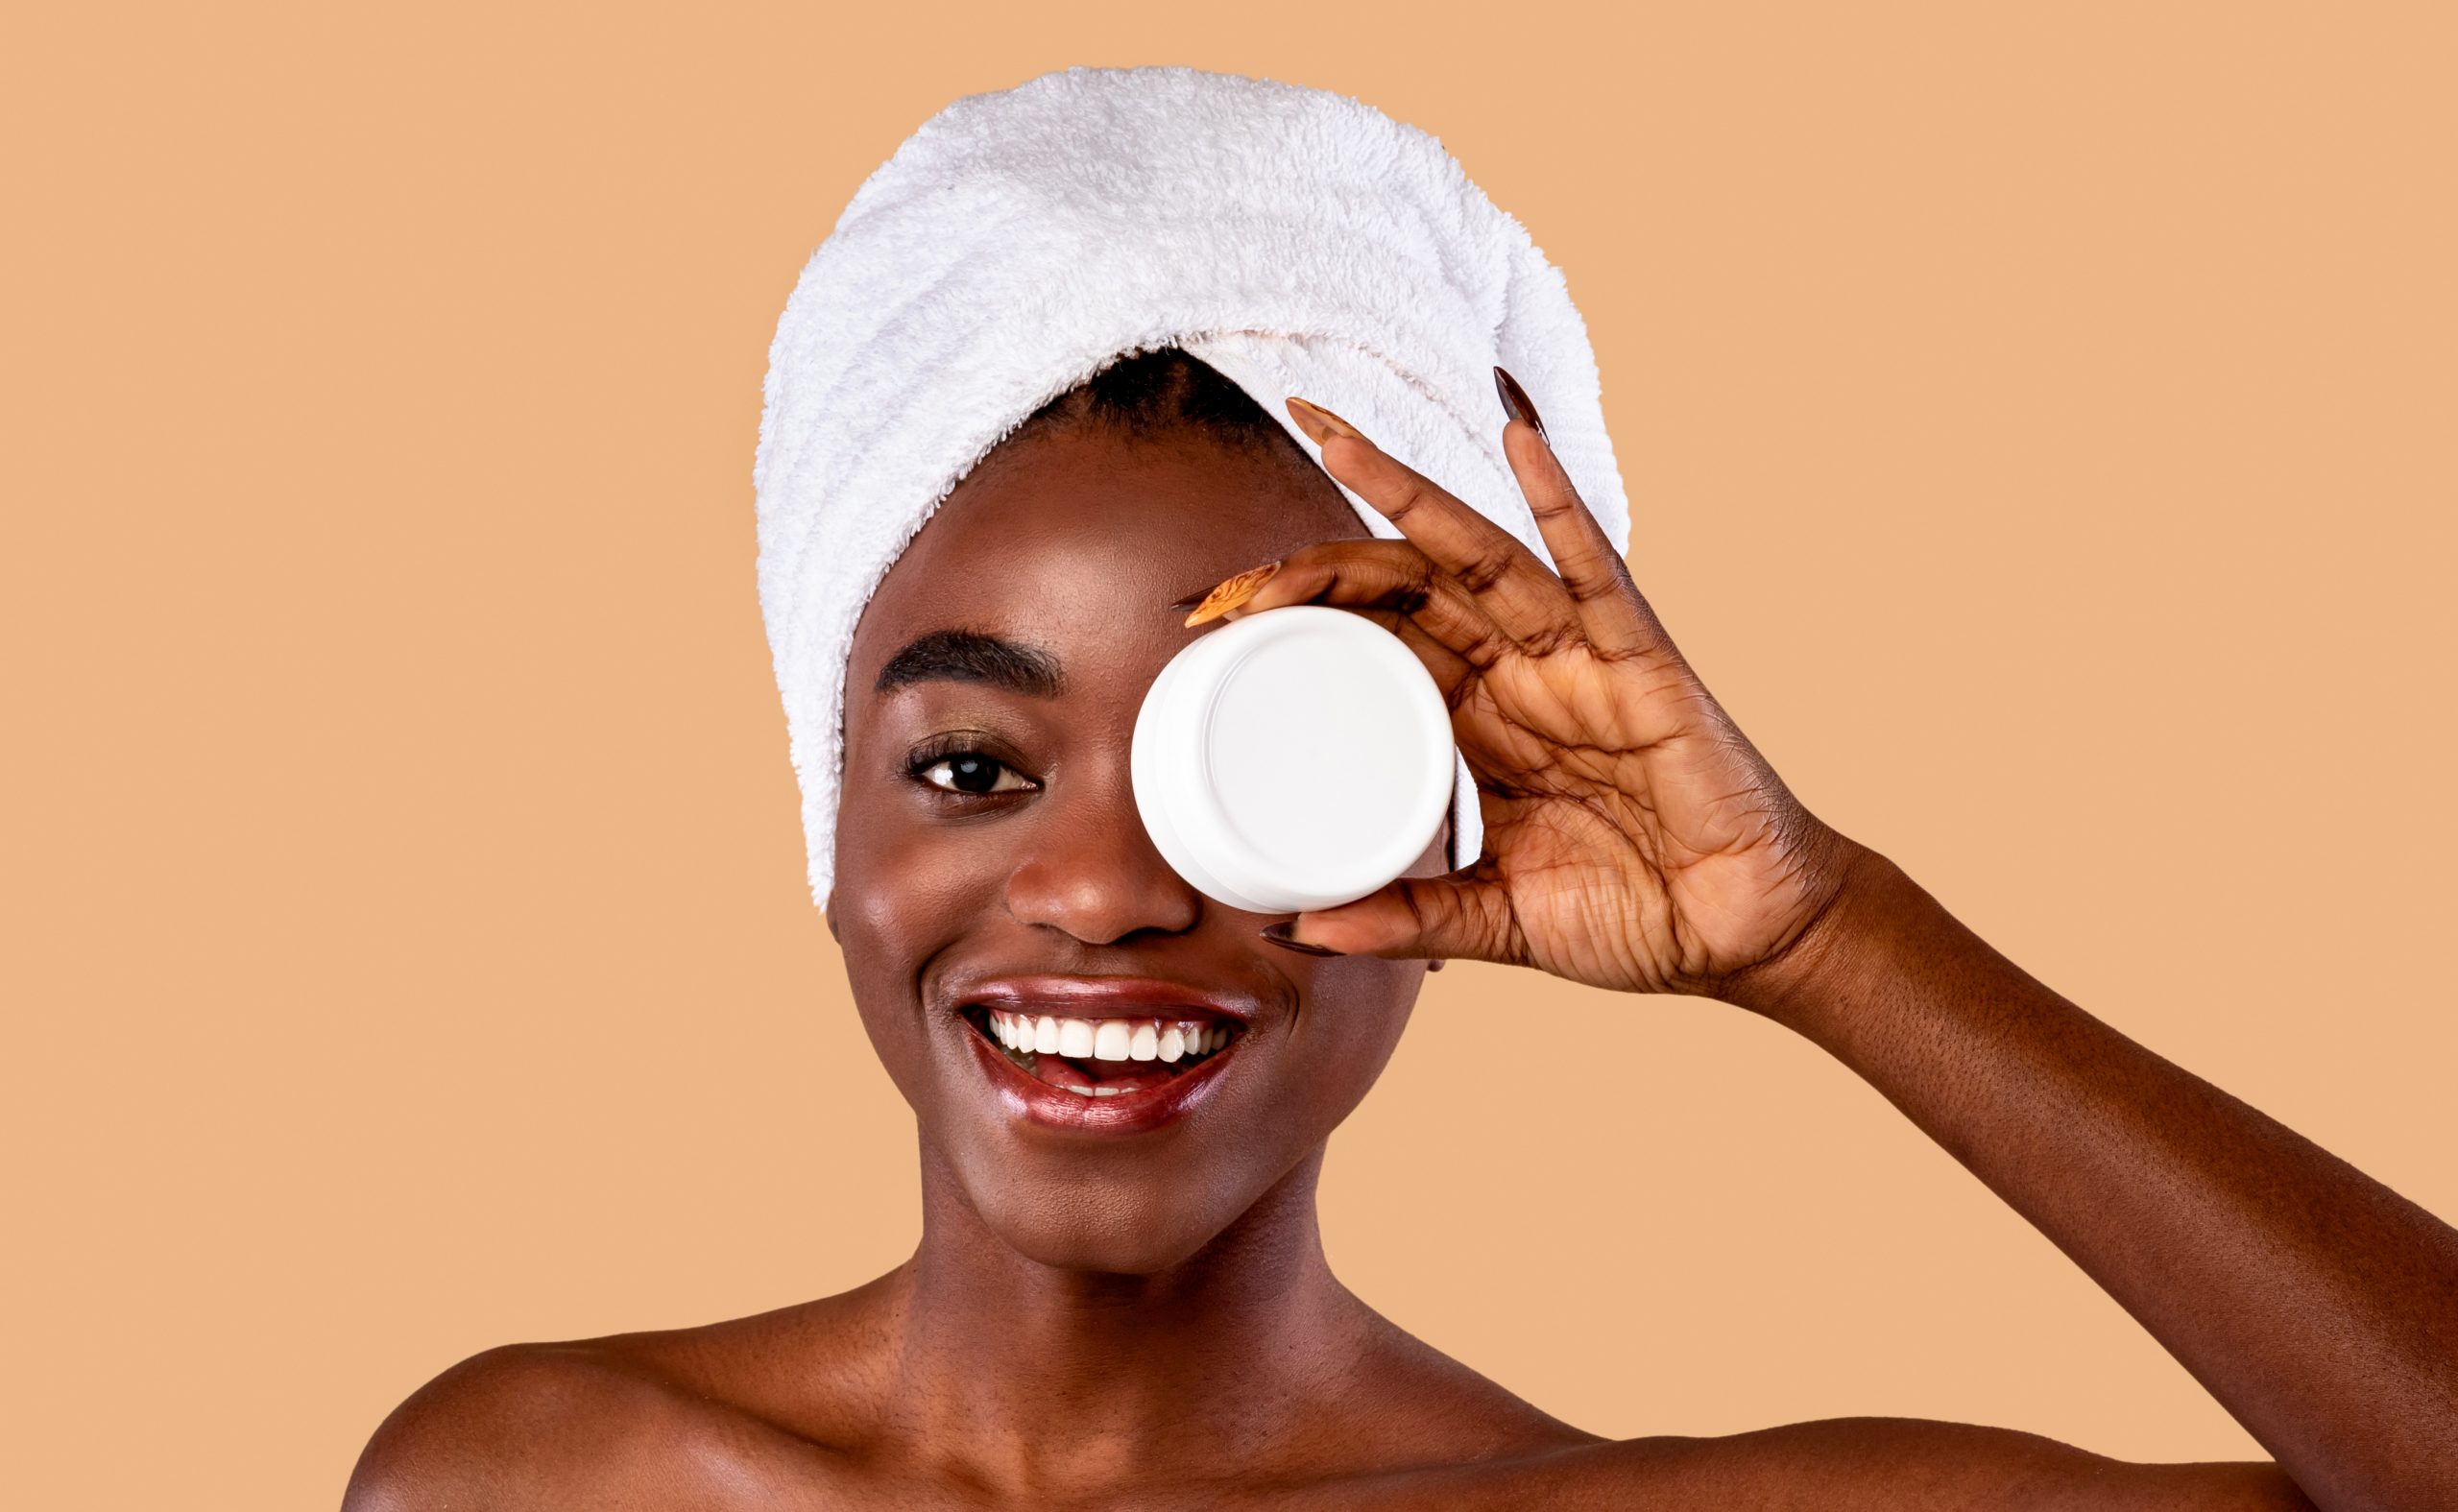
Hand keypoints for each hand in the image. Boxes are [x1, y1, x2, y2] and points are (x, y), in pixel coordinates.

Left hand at [1183, 380, 1862, 998]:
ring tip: (1330, 436)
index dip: (1294, 617)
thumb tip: (1296, 929)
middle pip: (1402, 585)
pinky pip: (1593, 566)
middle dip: (1315, 562)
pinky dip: (1556, 497)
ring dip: (1402, 492)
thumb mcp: (1494, 921)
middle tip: (1226, 575)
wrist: (1743, 937)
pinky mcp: (1643, 657)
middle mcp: (1517, 672)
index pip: (1371, 640)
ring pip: (1475, 553)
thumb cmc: (1635, 913)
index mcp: (1476, 721)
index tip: (1208, 624)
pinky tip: (1516, 433)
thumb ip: (1406, 918)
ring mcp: (1577, 656)